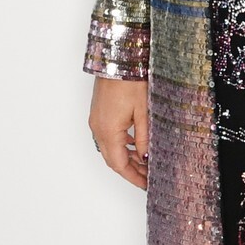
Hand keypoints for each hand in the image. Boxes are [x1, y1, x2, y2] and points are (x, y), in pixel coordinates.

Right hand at [89, 75, 149, 189]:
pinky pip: (108, 137)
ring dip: (126, 158)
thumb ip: (144, 138)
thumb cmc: (130, 81)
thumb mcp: (144, 112)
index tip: (145, 185)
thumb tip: (145, 157)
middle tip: (148, 177)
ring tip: (145, 162)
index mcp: (109, 131)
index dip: (133, 177)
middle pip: (113, 159)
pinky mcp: (99, 114)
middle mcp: (98, 128)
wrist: (117, 59)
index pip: (119, 165)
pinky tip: (136, 144)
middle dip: (131, 170)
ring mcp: (96, 121)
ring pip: (110, 149)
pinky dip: (122, 145)